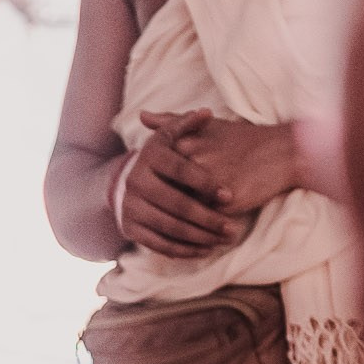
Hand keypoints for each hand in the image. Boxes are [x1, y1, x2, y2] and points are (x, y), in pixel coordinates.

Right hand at [114, 115, 230, 255]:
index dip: (205, 183)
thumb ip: (187, 124)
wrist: (131, 181)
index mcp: (149, 156)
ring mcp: (131, 207)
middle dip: (207, 218)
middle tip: (232, 227)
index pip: (180, 170)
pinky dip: (185, 250)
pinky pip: (160, 244)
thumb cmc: (163, 156)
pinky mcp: (131, 229)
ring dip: (200, 237)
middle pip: (176, 204)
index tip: (229, 196)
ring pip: (170, 228)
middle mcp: (135, 181)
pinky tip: (206, 249)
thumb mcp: (172, 136)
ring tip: (225, 239)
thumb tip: (205, 113)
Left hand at [158, 107, 301, 218]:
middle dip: (170, 209)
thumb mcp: (206, 127)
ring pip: (183, 213)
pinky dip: (204, 231)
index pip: (158, 177)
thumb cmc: (241, 140)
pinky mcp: (224, 202)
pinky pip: (204, 225)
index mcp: (184, 145)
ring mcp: (208, 183)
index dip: (162, 189)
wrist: (282, 152)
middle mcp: (193, 163)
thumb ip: (171, 124)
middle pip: (166, 197)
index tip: (172, 192)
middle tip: (185, 214)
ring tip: (197, 226)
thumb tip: (141, 115)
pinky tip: (211, 231)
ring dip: (186, 224)